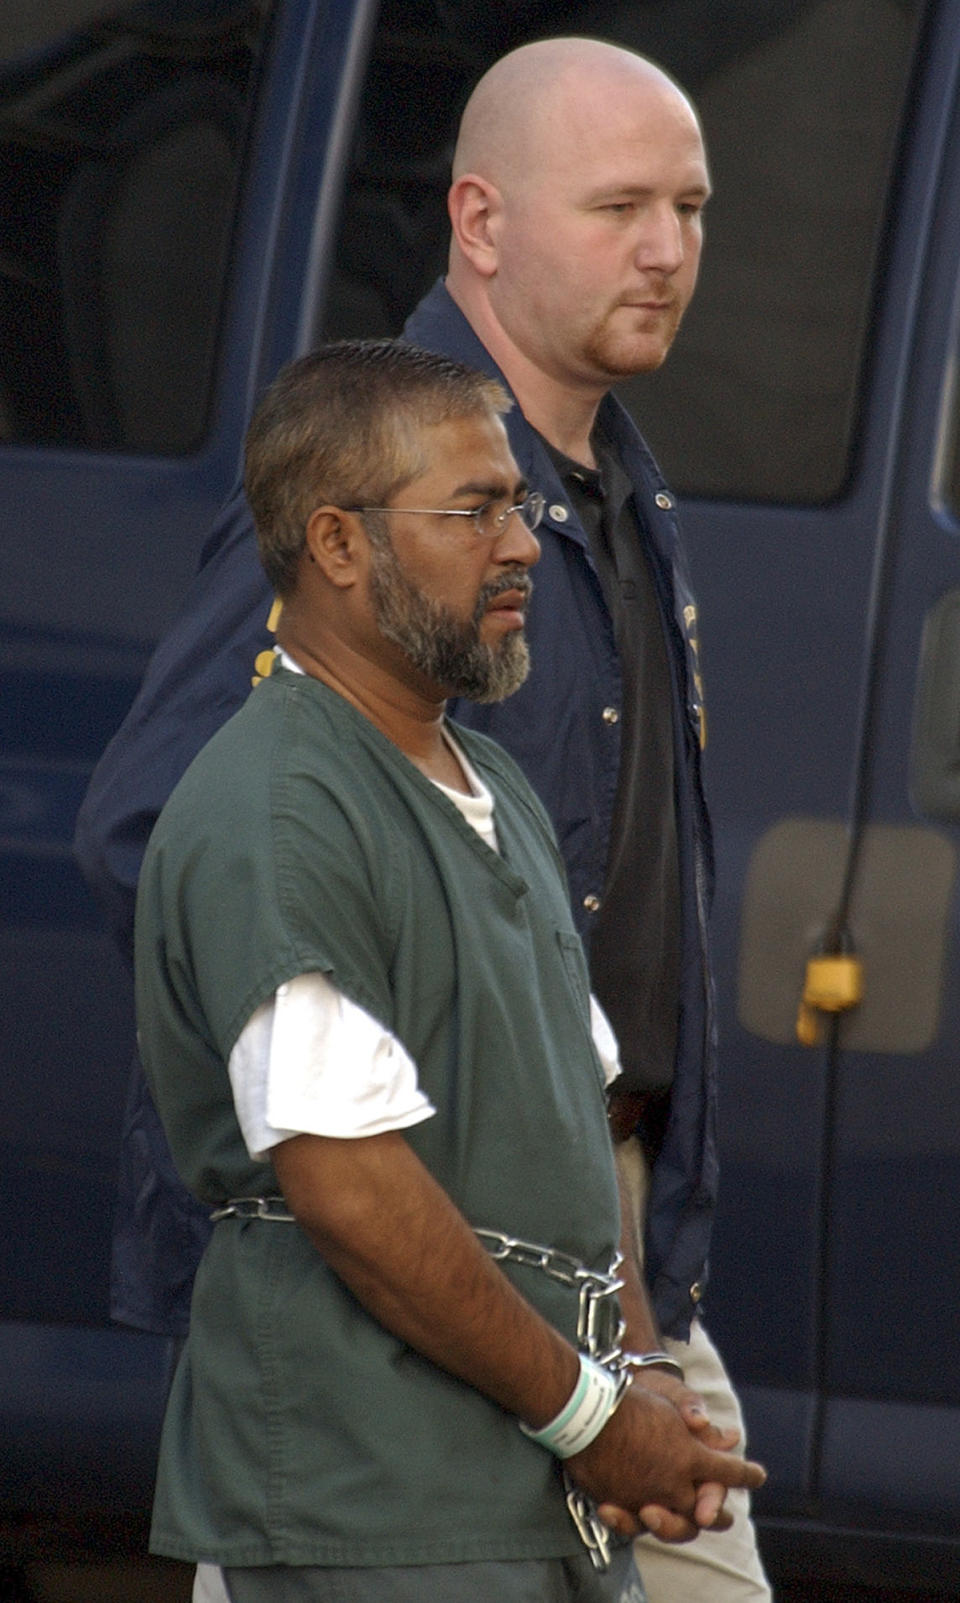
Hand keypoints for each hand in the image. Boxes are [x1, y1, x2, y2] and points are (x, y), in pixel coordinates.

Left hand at [565, 1379, 764, 1543]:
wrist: (612, 1398)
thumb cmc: (653, 1392)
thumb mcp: (672, 1392)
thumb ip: (689, 1406)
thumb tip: (701, 1421)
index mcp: (702, 1462)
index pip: (715, 1490)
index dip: (711, 1503)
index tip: (703, 1513)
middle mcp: (683, 1485)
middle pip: (690, 1522)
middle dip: (675, 1525)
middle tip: (653, 1513)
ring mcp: (657, 1495)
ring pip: (663, 1527)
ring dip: (652, 1525)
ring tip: (638, 1511)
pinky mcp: (632, 1501)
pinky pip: (630, 1522)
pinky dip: (620, 1520)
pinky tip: (606, 1509)